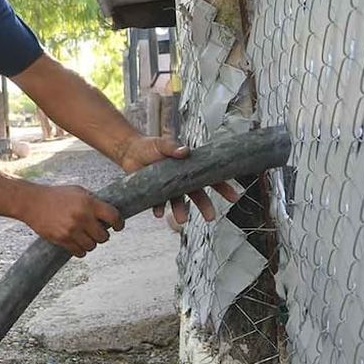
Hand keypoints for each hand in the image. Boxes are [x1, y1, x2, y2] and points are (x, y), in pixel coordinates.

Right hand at [17, 184, 123, 257]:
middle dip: (102, 234)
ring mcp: (71, 230)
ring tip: (84, 235)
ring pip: (92, 246)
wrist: (31, 202)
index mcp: (88, 203)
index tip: (118, 226)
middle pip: (104, 236)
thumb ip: (93, 201)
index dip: (119, 224)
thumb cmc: (55, 195)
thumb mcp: (77, 191)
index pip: (113, 217)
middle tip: (95, 230)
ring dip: (90, 242)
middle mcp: (81, 217)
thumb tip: (109, 214)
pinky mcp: (62, 239)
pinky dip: (80, 249)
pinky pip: (80, 252)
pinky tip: (77, 242)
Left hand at [116, 135, 241, 224]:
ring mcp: (168, 187)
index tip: (234, 196)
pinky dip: (159, 208)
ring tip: (181, 220)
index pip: (210, 178)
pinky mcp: (154, 192)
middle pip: (197, 195)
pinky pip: (158, 203)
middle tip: (210, 217)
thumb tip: (184, 151)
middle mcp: (181, 180)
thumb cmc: (150, 146)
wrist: (130, 151)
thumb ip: (173, 147)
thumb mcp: (162, 144)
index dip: (223, 187)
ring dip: (181, 211)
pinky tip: (158, 213)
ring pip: (179, 202)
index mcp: (189, 167)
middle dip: (205, 206)